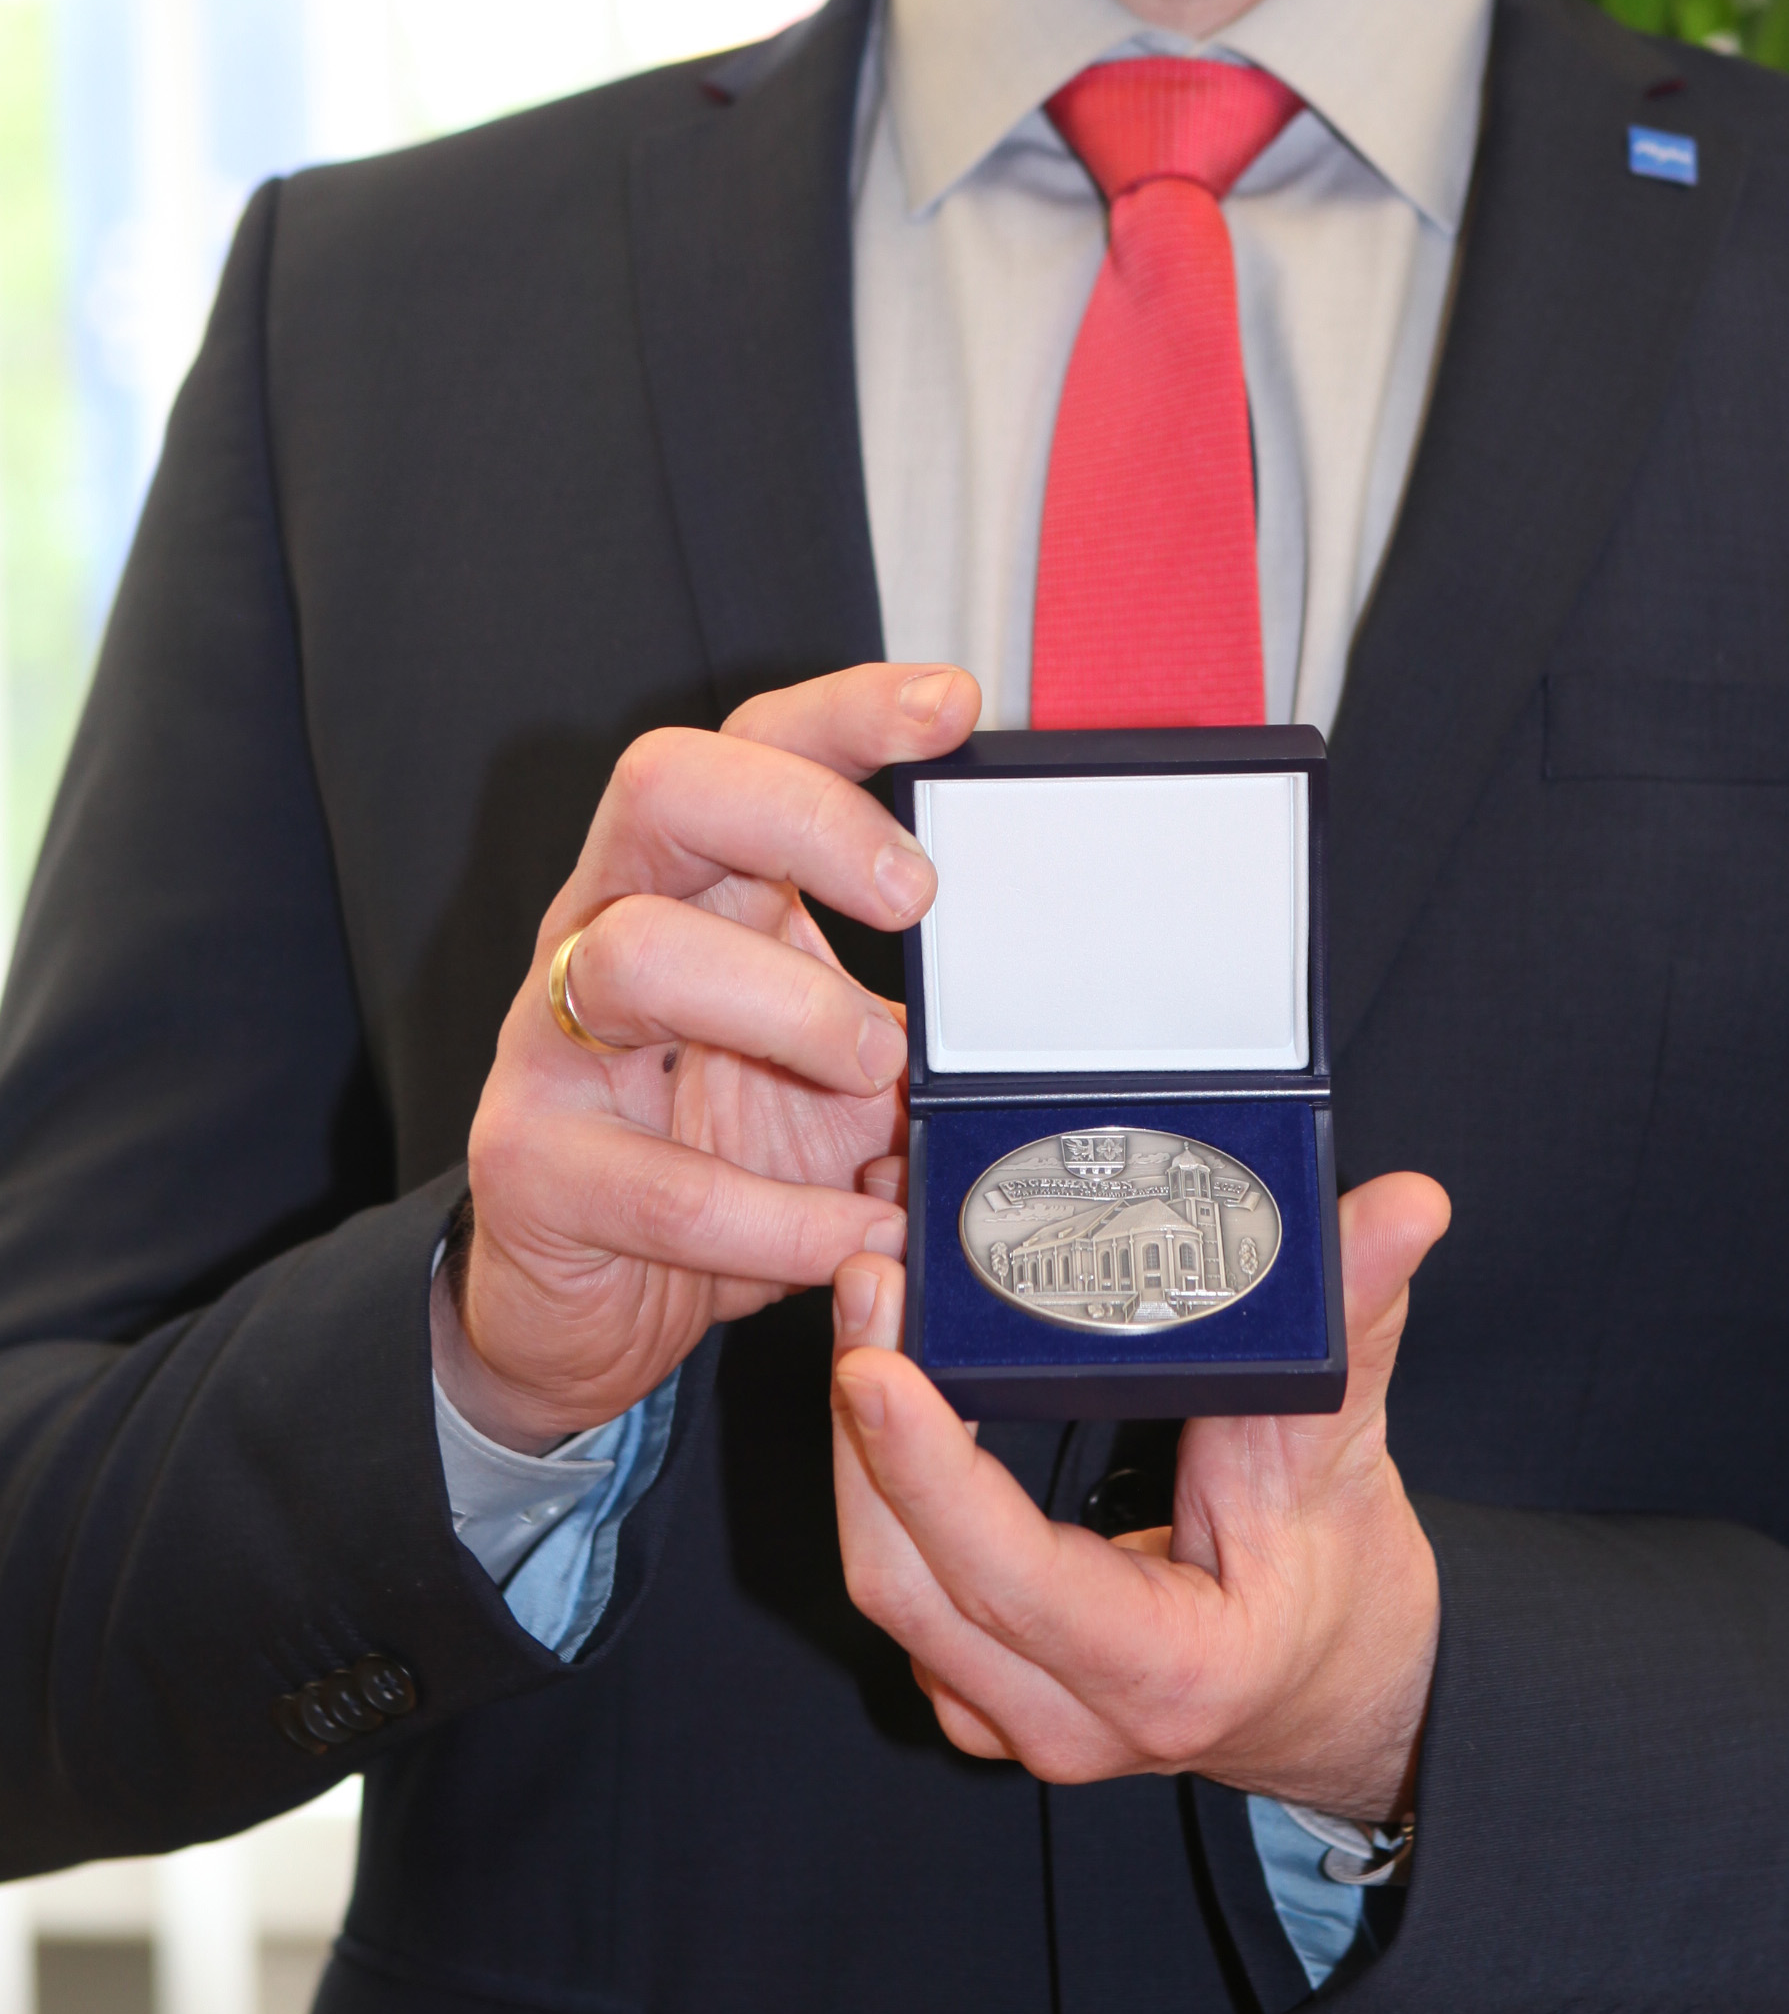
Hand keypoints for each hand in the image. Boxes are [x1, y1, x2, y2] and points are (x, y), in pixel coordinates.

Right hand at [435, 661, 980, 1453]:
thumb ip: (908, 1036)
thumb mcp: (828, 1083)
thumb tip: (1034, 1035)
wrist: (577, 1306)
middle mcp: (606, 932)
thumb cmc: (709, 1158)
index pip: (753, 748)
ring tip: (876, 1067)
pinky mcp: (528, 1166)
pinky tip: (852, 1239)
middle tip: (913, 894)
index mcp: (694, 889)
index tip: (951, 707)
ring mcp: (550, 1042)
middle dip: (800, 816)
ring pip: (638, 954)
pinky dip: (777, 1216)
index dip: (846, 711)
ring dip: (787, 1004)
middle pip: (667, 789)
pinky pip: (655, 1179)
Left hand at [830, 1173, 1449, 1821]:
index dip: (929, 1470)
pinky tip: (882, 1382)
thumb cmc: (1346, 1590)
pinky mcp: (981, 1681)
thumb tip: (1404, 1208)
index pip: (1007, 1577)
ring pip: (889, 1583)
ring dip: (861, 1446)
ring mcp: (1012, 1713)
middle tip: (868, 1282)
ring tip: (869, 1305)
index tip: (879, 1365)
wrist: (1343, 1691)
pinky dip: (880, 1483)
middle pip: (909, 1576)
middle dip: (868, 1426)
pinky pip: (901, 1585)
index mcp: (1165, 1673)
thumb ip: (1356, 1323)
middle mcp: (1068, 1716)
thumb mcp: (1348, 1451)